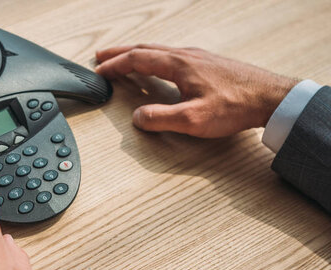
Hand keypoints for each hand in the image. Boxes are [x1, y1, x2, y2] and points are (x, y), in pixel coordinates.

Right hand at [95, 44, 297, 136]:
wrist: (271, 98)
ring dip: (136, 53)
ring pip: (159, 49)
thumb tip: (137, 117)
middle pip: (144, 48)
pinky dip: (154, 57)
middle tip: (101, 56)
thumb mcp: (193, 120)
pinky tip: (158, 67)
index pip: (137, 58)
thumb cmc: (236, 106)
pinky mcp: (208, 63)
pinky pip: (172, 54)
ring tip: (124, 60)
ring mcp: (198, 57)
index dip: (114, 64)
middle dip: (119, 52)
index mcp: (178, 64)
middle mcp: (186, 55)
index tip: (100, 71)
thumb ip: (161, 118)